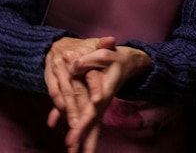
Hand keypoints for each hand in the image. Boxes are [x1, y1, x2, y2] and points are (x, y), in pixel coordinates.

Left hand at [45, 36, 151, 152]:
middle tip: (72, 151)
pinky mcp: (95, 105)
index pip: (93, 109)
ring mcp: (99, 105)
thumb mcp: (104, 53)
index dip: (84, 122)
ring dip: (82, 141)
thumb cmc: (114, 57)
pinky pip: (86, 120)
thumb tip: (72, 66)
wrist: (127, 62)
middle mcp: (101, 101)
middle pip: (93, 124)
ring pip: (91, 127)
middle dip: (84, 139)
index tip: (74, 133)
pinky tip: (68, 141)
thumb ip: (87, 60)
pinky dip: (78, 130)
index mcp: (104, 90)